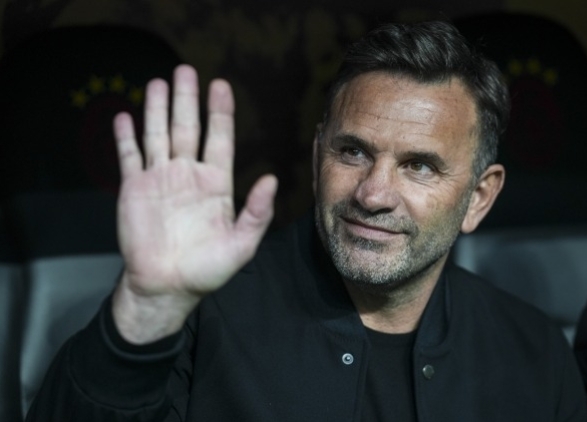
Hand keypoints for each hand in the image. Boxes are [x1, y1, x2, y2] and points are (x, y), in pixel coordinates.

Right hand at [111, 65, 276, 342]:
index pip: (219, 138)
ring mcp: (160, 179)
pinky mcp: (134, 189)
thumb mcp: (241, 245)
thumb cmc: (208, 270)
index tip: (220, 85)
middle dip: (186, 99)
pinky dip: (126, 137)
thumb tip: (272, 179)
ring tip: (157, 82)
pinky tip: (125, 116)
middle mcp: (188, 175)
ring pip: (158, 135)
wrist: (166, 287)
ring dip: (156, 109)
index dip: (220, 112)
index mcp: (216, 183)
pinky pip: (129, 157)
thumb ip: (257, 212)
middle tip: (185, 70)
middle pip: (188, 128)